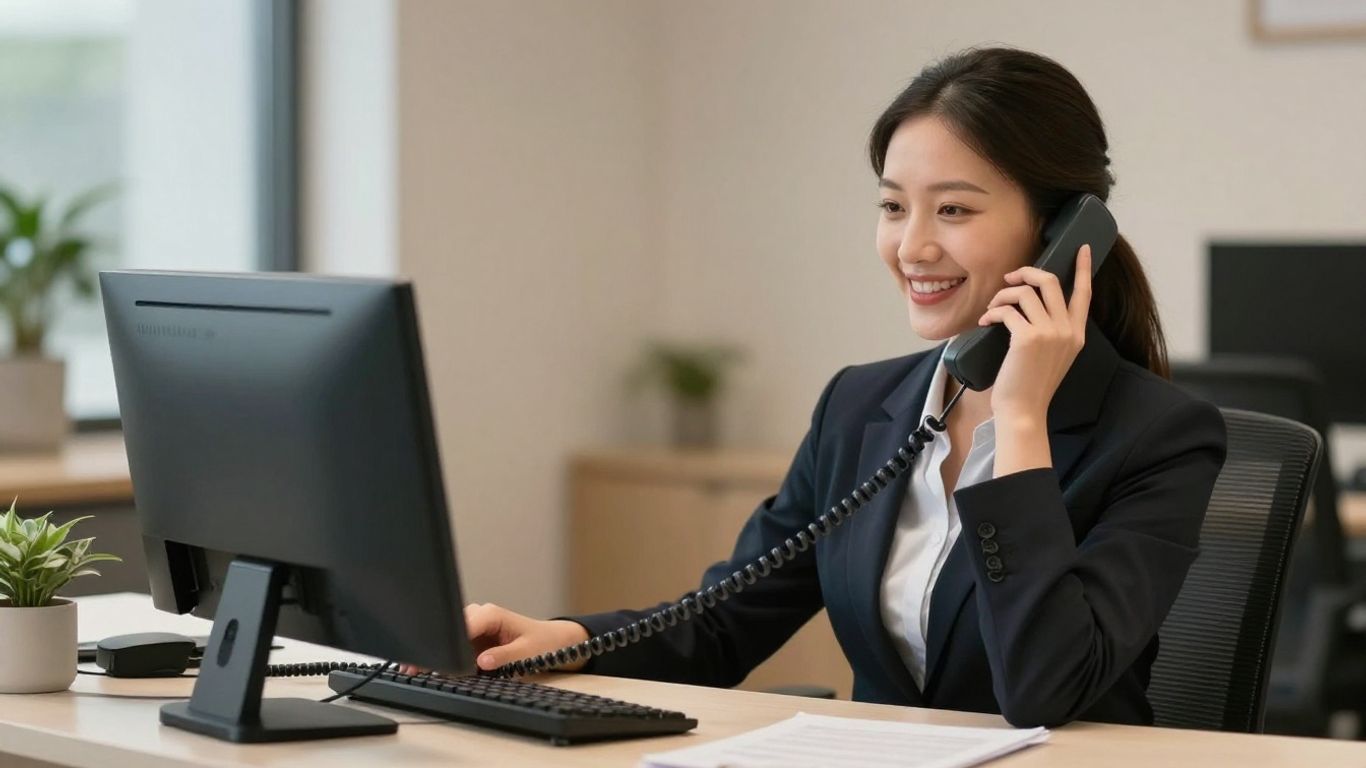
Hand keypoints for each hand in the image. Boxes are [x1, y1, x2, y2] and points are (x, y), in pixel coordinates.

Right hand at [397, 603, 590, 675]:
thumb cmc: (543, 641)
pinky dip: (443, 658)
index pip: (462, 625)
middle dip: (434, 646)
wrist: (553, 641)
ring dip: (435, 653)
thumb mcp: (527, 652)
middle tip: (412, 665)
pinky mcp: (473, 640)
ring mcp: (474, 627)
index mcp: (491, 614)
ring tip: (413, 668)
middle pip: (449, 630)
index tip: (433, 655)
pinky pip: (454, 647)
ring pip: (448, 638)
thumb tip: (481, 661)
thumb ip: (504, 657)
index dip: (446, 641)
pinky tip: (427, 668)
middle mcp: (479, 616)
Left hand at [977, 244, 1092, 427]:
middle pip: (1051, 281)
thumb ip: (1051, 331)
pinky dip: (992, 312)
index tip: (1083, 249)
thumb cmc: (1030, 385)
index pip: (1085, 293)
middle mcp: (1067, 330)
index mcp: (1076, 334)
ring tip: (992, 309)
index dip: (1084, 268)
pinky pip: (1007, 310)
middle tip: (1010, 280)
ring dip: (1003, 295)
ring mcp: (1050, 333)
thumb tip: (1028, 304)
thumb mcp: (1052, 355)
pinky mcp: (1028, 338)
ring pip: (1025, 292)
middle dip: (1026, 273)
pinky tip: (984, 323)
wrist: (1023, 411)